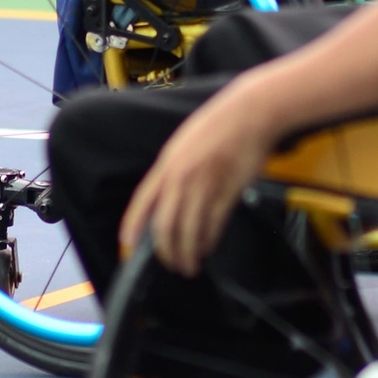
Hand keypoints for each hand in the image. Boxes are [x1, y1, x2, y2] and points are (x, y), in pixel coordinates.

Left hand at [120, 84, 275, 275]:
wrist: (250, 113)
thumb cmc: (219, 124)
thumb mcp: (184, 142)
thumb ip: (173, 169)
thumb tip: (168, 199)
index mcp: (168, 163)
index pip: (144, 201)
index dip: (133, 224)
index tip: (127, 243)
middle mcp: (183, 177)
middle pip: (166, 225)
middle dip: (166, 251)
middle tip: (171, 264)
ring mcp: (205, 185)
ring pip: (189, 230)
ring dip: (188, 253)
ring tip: (190, 265)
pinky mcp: (228, 191)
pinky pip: (214, 224)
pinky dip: (209, 241)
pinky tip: (208, 247)